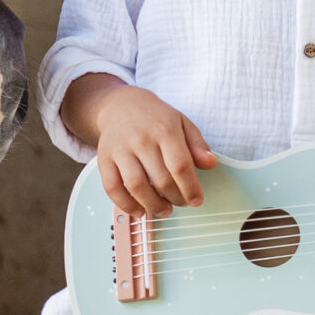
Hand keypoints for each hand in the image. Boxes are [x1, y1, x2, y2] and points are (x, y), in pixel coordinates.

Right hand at [92, 84, 216, 218]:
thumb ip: (197, 144)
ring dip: (153, 205)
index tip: (197, 200)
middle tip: (181, 202)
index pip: (180, 166)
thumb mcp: (181, 123)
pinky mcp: (104, 158)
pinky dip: (125, 204)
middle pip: (161, 180)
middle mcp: (141, 139)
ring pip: (136, 186)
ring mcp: (120, 149)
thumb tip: (210, 163)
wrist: (121, 104)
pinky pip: (112, 187)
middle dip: (176, 199)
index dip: (191, 188)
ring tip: (164, 209)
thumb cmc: (155, 117)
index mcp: (164, 129)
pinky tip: (139, 210)